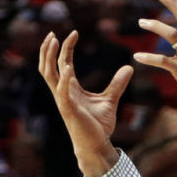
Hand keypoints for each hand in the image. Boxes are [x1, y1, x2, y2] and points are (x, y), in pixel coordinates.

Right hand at [38, 30, 132, 176]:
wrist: (97, 144)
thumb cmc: (99, 124)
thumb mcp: (110, 99)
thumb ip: (117, 83)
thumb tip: (128, 67)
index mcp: (70, 88)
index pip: (63, 63)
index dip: (66, 48)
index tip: (74, 32)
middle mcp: (63, 92)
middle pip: (49, 66)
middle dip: (48, 50)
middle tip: (52, 33)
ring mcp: (63, 101)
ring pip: (49, 76)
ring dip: (49, 59)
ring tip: (53, 42)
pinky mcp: (68, 110)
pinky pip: (62, 93)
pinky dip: (64, 80)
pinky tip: (68, 68)